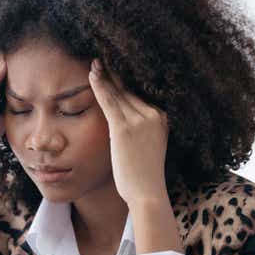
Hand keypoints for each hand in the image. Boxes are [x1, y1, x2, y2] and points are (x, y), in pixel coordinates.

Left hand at [88, 58, 169, 205]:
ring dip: (104, 76)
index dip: (123, 81)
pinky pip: (109, 101)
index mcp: (162, 118)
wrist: (147, 193)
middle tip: (100, 61)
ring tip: (93, 64)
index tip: (112, 69)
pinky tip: (92, 75)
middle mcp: (153, 115)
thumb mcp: (148, 146)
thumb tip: (124, 123)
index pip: (138, 95)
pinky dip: (99, 86)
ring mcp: (140, 121)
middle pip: (128, 91)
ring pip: (118, 93)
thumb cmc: (144, 175)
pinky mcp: (124, 129)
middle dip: (113, 76)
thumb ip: (140, 130)